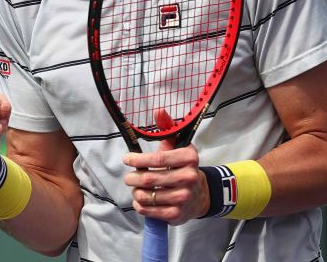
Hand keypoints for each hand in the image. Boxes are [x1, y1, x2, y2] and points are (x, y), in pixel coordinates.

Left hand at [122, 111, 209, 225]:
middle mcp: (188, 178)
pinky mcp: (176, 214)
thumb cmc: (182, 167)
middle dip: (132, 178)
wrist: (200, 195)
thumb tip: (159, 110)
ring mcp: (183, 197)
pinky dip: (139, 205)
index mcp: (189, 158)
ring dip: (135, 192)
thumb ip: (167, 127)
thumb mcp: (178, 145)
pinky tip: (141, 199)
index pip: (158, 159)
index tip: (126, 159)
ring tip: (136, 188)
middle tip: (129, 177)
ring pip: (146, 196)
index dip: (138, 159)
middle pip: (149, 179)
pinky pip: (148, 210)